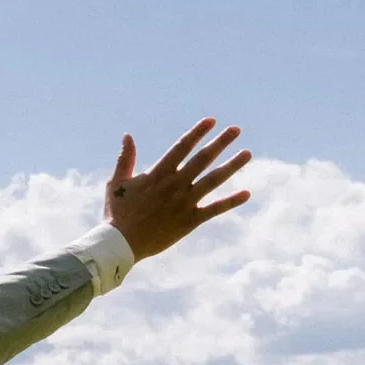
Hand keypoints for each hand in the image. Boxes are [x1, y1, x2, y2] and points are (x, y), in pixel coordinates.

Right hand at [106, 120, 253, 261]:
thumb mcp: (116, 183)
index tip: (211, 121)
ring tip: (247, 153)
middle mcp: (174, 185)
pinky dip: (231, 202)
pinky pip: (214, 209)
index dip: (197, 133)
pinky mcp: (189, 221)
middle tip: (236, 130)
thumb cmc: (117, 214)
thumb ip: (125, 159)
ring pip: (213, 180)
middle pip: (202, 159)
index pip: (181, 147)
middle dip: (220, 143)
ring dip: (231, 165)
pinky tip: (246, 194)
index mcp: (157, 174)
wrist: (121, 244)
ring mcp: (184, 203)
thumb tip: (128, 136)